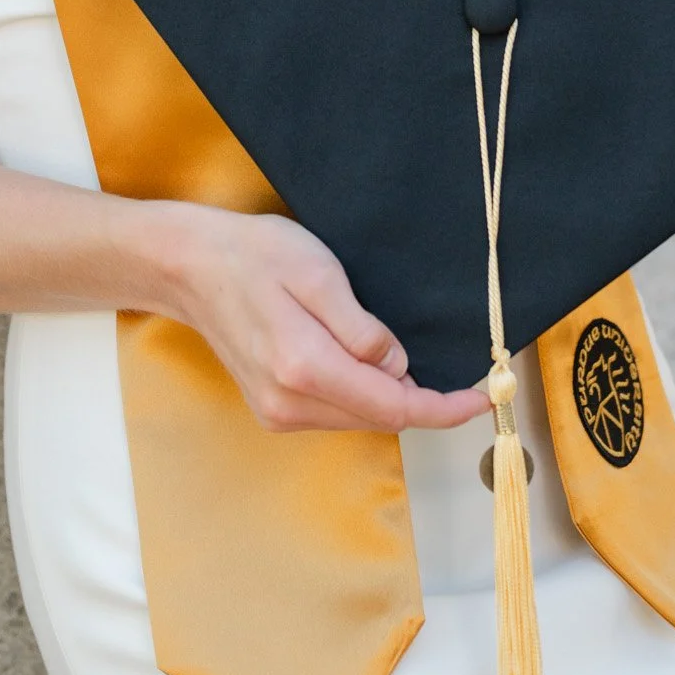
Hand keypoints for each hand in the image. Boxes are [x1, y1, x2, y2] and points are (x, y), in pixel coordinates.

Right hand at [169, 206, 489, 434]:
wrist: (190, 267)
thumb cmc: (254, 256)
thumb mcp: (318, 273)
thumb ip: (361, 328)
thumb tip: (399, 367)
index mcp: (305, 368)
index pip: (394, 408)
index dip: (445, 408)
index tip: (484, 398)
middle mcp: (289, 403)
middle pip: (380, 418)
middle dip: (423, 400)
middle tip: (459, 373)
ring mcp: (277, 412)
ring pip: (358, 417)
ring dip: (390, 396)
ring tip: (402, 355)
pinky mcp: (271, 409)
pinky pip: (335, 411)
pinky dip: (362, 394)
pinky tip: (366, 363)